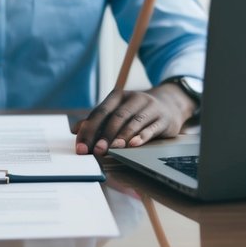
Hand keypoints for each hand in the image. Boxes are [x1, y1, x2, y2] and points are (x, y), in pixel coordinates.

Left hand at [74, 82, 196, 155]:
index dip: (89, 130)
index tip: (81, 146)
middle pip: (116, 117)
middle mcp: (134, 98)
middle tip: (96, 150)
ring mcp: (150, 107)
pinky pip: (151, 128)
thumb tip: (75, 130)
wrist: (169, 104)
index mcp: (118, 96)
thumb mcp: (118, 111)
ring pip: (134, 122)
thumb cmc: (137, 111)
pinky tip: (134, 145)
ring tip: (113, 148)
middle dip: (105, 135)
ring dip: (122, 136)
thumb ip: (98, 121)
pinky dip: (142, 136)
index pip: (100, 112)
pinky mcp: (163, 119)